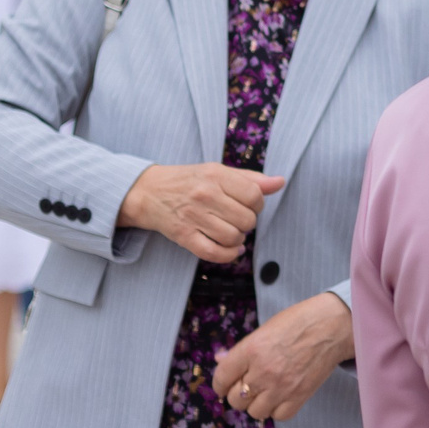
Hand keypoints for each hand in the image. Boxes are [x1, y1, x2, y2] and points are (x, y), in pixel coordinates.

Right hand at [117, 163, 284, 262]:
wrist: (148, 192)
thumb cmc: (190, 181)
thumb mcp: (218, 172)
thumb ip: (251, 179)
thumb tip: (280, 182)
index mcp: (216, 175)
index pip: (254, 196)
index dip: (258, 205)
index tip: (250, 206)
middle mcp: (205, 195)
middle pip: (247, 219)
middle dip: (248, 223)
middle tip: (238, 219)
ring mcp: (193, 217)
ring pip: (233, 237)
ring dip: (238, 239)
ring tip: (232, 232)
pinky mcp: (183, 236)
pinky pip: (214, 253)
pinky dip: (228, 255)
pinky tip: (231, 250)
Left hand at [212, 293, 352, 423]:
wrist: (333, 326)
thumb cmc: (299, 322)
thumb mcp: (266, 329)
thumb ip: (242, 349)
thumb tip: (220, 359)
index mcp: (252, 350)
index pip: (222, 378)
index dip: (220, 384)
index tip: (224, 385)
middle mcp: (263, 371)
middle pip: (235, 399)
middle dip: (238, 393)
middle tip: (248, 384)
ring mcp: (281, 387)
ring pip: (254, 412)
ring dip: (256, 403)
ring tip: (265, 391)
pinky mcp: (299, 397)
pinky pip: (278, 415)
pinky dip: (276, 409)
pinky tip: (280, 396)